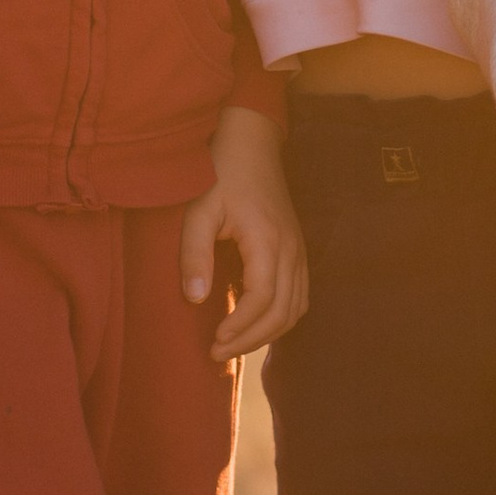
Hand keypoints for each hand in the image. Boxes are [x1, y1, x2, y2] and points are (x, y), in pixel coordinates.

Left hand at [180, 107, 307, 361]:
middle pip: (283, 312)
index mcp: (269, 240)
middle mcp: (292, 249)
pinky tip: (256, 323)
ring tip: (235, 343)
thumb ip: (195, 253)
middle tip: (218, 352)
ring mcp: (299, 249)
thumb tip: (195, 299)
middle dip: (251, 339)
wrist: (250, 141)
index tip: (212, 341)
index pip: (262, 300)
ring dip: (268, 332)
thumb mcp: (199, 210)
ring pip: (296, 307)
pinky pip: (300, 294)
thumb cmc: (220, 173)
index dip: (240, 328)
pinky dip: (281, 316)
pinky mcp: (297, 248)